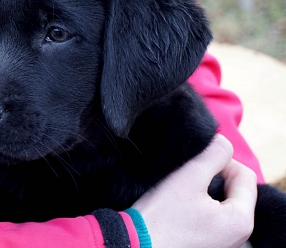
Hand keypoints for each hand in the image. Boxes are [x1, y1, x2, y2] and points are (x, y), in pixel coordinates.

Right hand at [133, 134, 256, 247]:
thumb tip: (223, 143)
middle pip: (235, 189)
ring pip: (222, 202)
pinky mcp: (206, 243)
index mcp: (240, 220)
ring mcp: (221, 242)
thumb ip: (213, 154)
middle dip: (214, 176)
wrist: (136, 244)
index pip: (245, 175)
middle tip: (188, 173)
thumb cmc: (161, 217)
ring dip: (205, 189)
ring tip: (182, 188)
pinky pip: (211, 217)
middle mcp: (237, 236)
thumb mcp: (189, 177)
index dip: (222, 160)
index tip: (197, 161)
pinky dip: (199, 205)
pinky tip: (179, 204)